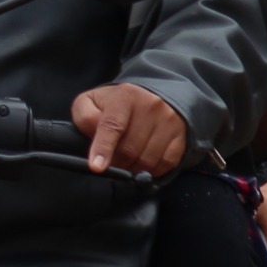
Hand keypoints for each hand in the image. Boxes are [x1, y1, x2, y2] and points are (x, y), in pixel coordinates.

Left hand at [71, 83, 186, 178]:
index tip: (97, 167)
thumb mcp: (93, 101)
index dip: (103, 149)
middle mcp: (151, 106)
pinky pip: (165, 164)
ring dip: (132, 168)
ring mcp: (168, 121)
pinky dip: (151, 170)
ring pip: (146, 161)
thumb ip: (85, 116)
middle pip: (129, 150)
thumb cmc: (118, 104)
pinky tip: (143, 162)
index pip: (112, 126)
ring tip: (126, 160)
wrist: (153, 95)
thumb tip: (92, 134)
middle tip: (110, 162)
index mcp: (125, 96)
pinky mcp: (180, 135)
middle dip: (115, 163)